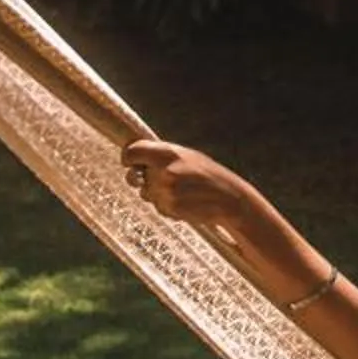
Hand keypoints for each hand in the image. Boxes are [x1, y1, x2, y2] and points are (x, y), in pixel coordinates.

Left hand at [121, 140, 255, 226]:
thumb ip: (161, 156)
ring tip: (182, 192)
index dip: (127, 158)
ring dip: (157, 195)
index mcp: (168, 152)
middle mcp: (164, 169)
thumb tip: (133, 162)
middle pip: (135, 177)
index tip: (128, 163)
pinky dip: (167, 206)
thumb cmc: (207, 175)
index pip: (133, 151)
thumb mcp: (187, 157)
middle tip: (163, 181)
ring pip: (146, 194)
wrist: (230, 197)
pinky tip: (186, 203)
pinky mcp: (170, 206)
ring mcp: (166, 190)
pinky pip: (158, 207)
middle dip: (144, 181)